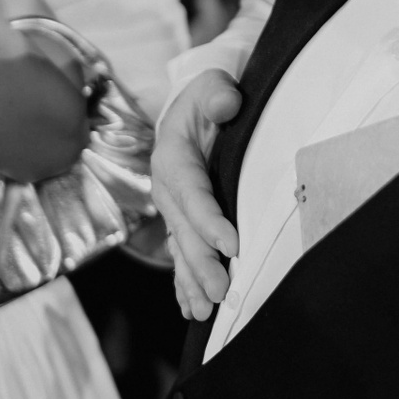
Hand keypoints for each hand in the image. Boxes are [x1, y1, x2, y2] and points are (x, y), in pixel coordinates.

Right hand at [152, 71, 242, 319]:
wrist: (190, 108)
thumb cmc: (208, 97)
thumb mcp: (212, 86)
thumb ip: (218, 95)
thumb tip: (226, 105)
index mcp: (172, 157)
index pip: (192, 193)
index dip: (209, 221)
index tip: (232, 246)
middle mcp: (166, 188)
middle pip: (184, 230)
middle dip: (201, 264)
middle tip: (221, 292)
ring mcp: (171, 208)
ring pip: (180, 249)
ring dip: (191, 281)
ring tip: (205, 312)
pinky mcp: (180, 220)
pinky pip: (180, 253)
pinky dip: (184, 282)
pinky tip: (191, 309)